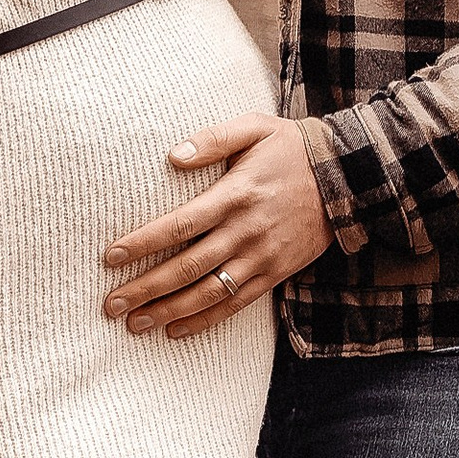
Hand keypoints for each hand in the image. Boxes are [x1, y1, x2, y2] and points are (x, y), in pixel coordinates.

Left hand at [103, 119, 329, 334]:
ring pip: (209, 293)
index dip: (144, 243)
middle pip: (187, 267)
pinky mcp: (275, 274)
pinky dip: (205, 320)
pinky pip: (236, 303)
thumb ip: (213, 139)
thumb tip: (173, 156)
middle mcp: (246, 231)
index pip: (180, 224)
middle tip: (111, 304)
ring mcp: (261, 257)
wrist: (347, 177)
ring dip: (169, 311)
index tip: (112, 257)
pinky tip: (175, 330)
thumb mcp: (255, 128)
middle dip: (146, 288)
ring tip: (136, 324)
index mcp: (235, 195)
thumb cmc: (291, 148)